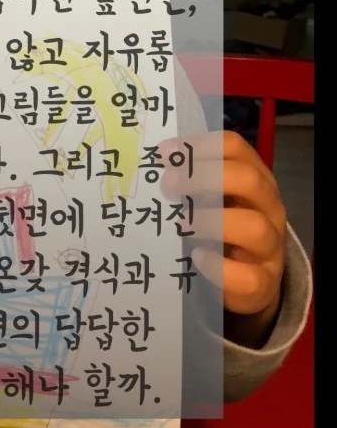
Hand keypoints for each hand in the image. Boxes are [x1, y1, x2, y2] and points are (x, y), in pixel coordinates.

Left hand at [161, 129, 286, 347]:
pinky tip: (197, 258)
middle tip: (168, 185)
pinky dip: (219, 268)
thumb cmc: (224, 225)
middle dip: (203, 177)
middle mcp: (268, 207)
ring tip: (181, 223)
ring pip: (254, 227)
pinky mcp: (264, 283)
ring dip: (211, 221)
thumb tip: (156, 160)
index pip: (234, 147)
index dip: (199, 145)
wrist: (249, 278)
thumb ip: (192, 179)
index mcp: (255, 177)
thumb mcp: (212, 197)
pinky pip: (249, 277)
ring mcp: (271, 246)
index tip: (164, 152)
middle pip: (247, 179)